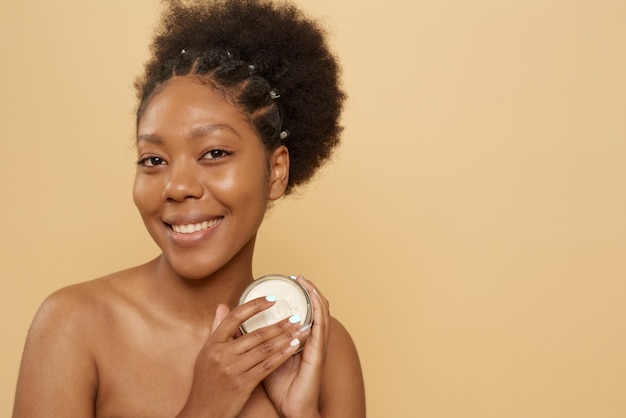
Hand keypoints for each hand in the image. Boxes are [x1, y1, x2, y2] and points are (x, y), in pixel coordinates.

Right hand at [177, 297, 307, 417]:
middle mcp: (222, 354)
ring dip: (286, 338)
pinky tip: (295, 347)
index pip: (235, 317)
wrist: (202, 412)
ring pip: (265, 349)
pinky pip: (268, 366)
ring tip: (301, 329)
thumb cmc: (205, 383)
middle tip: (296, 316)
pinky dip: (283, 355)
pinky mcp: (243, 384)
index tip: (272, 299)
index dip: (255, 305)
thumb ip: (216, 329)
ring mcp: (233, 369)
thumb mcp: (206, 354)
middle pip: (256, 334)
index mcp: (213, 343)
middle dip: (279, 324)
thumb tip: (222, 306)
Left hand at [263, 276, 329, 417]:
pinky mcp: (319, 352)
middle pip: (314, 309)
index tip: (288, 282)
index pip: (303, 312)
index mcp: (300, 340)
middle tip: (298, 276)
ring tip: (305, 281)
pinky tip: (314, 299)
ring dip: (314, 295)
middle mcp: (311, 340)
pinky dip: (319, 310)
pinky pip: (321, 327)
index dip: (299, 296)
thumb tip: (236, 327)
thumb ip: (253, 342)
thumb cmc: (279, 386)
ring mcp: (317, 345)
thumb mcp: (263, 358)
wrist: (291, 408)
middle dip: (308, 290)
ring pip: (321, 313)